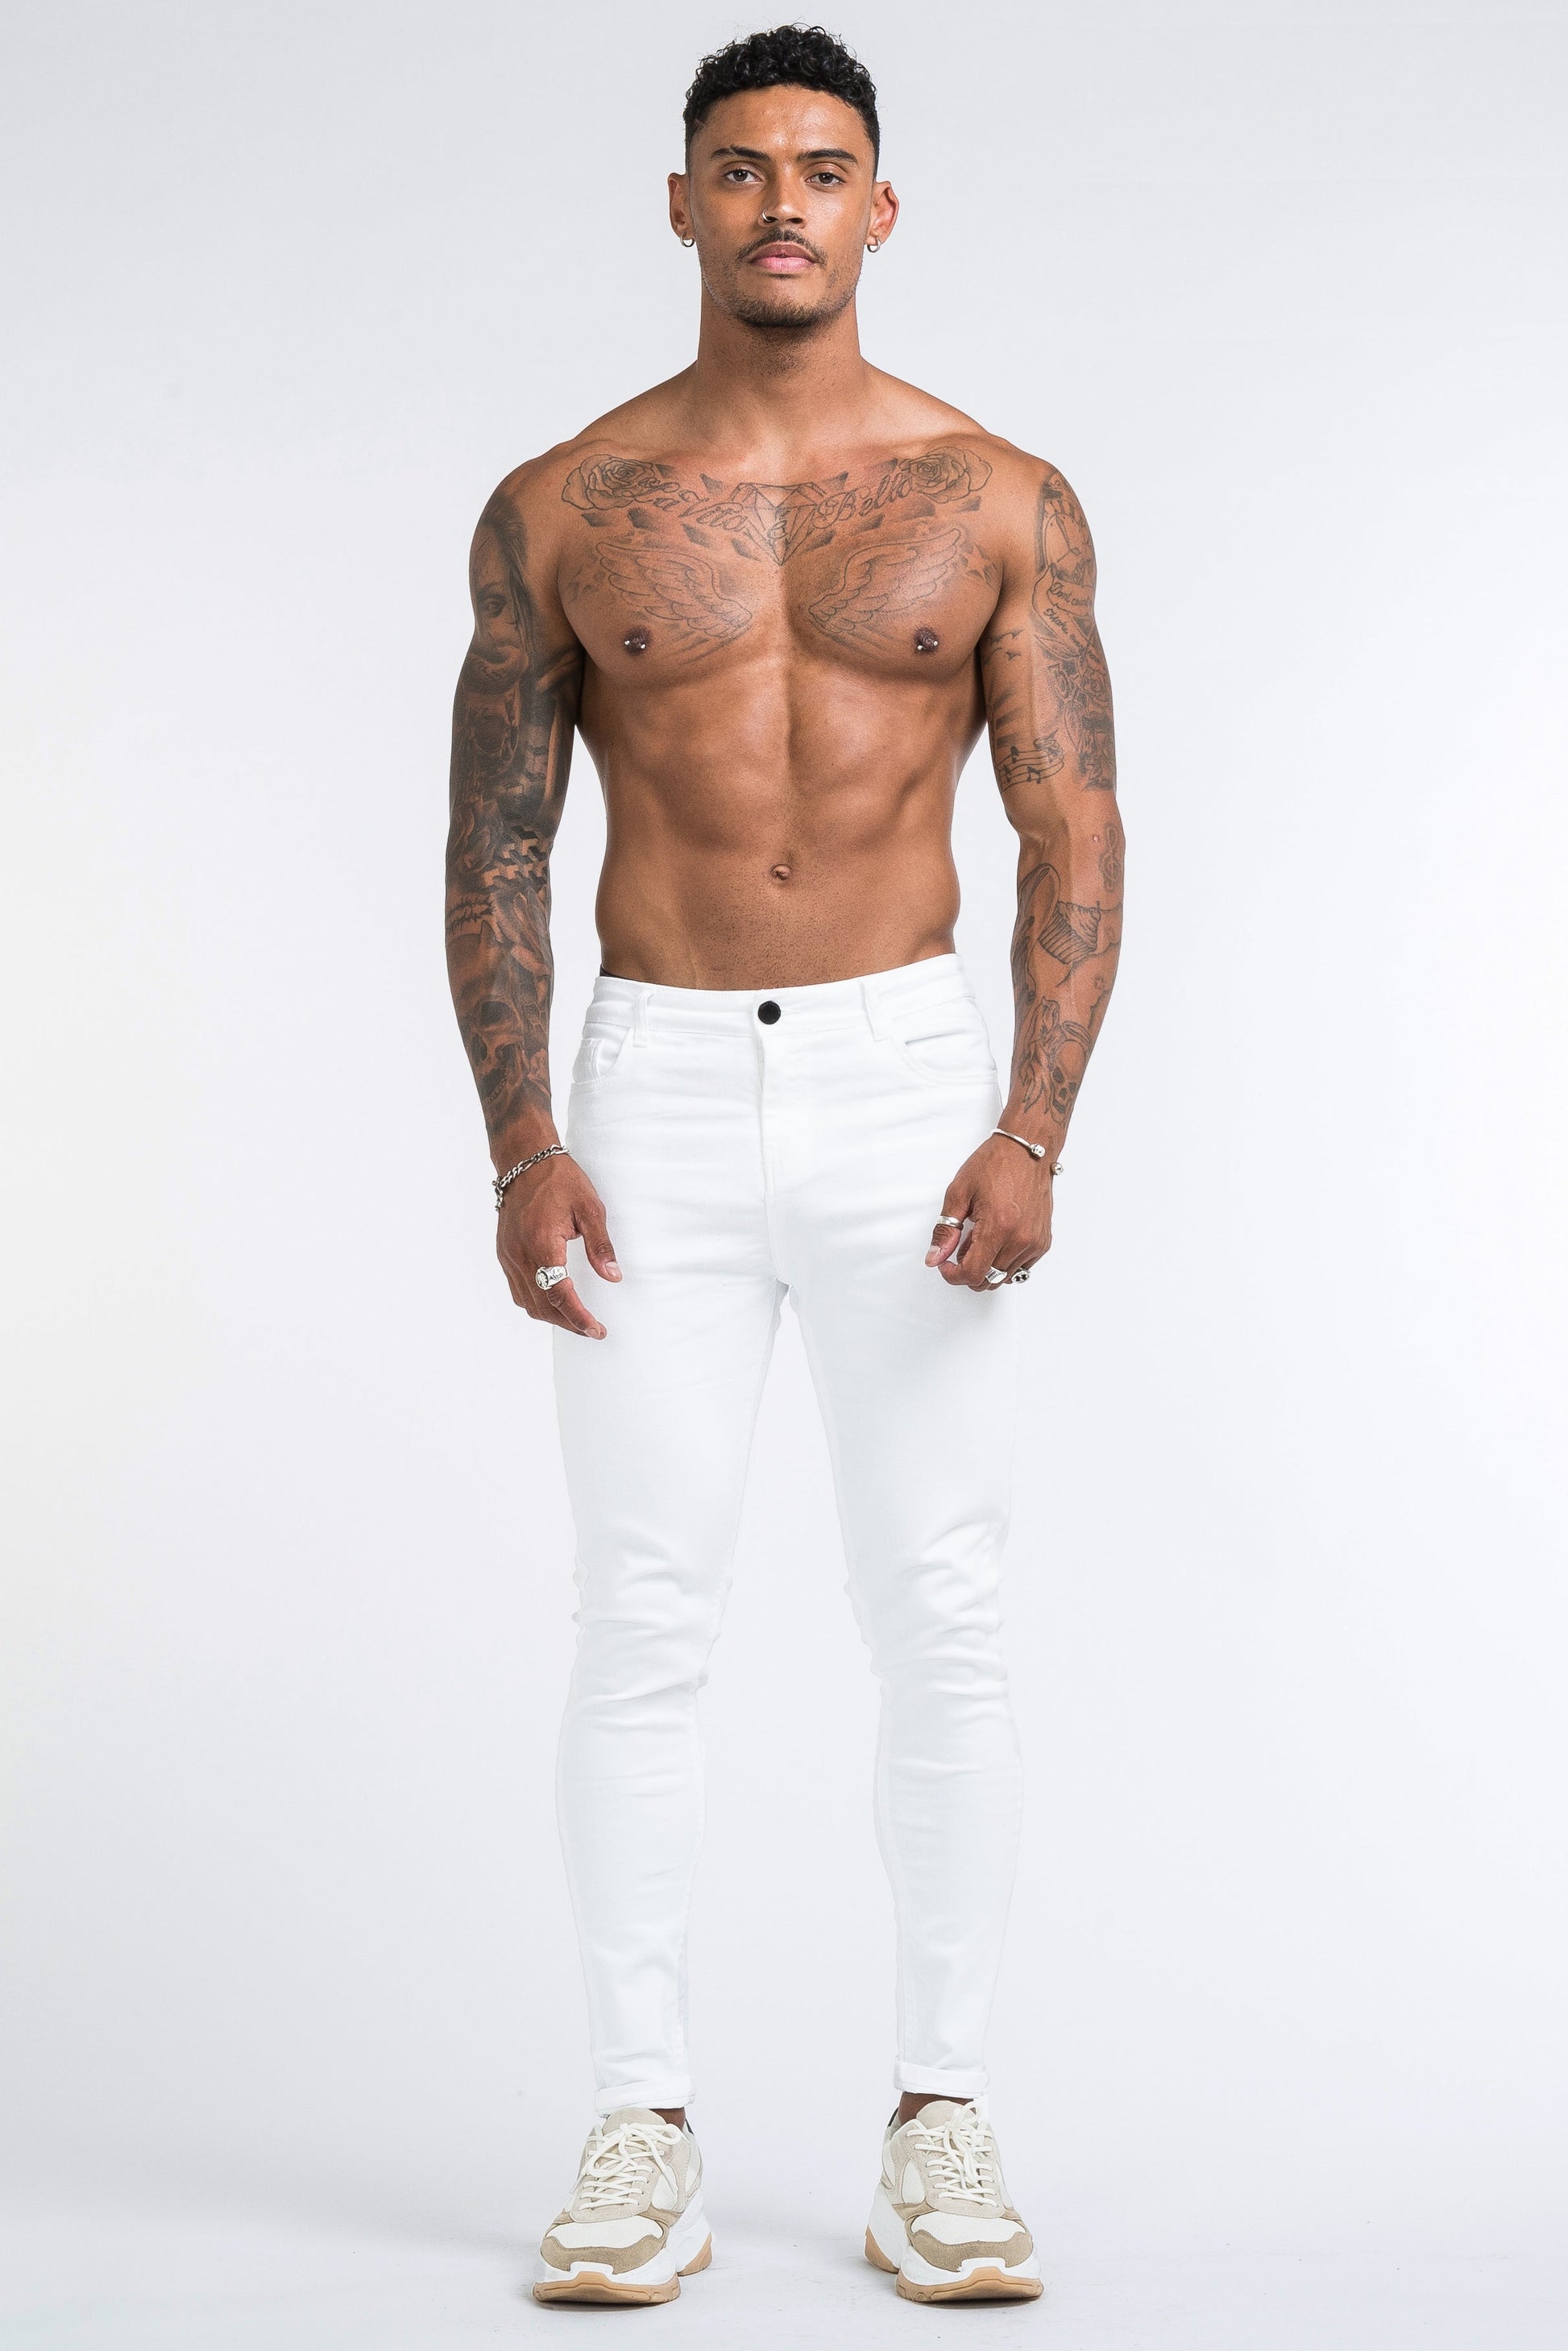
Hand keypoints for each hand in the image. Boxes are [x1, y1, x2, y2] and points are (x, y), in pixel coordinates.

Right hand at [497, 1154, 619, 1337]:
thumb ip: (600, 1245)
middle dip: (568, 1323)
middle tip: (592, 1329)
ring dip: (550, 1316)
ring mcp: (508, 1256)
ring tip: (575, 1319)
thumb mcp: (589, 1208)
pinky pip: (517, 1289)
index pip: (559, 1295)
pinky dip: (535, 1302)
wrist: (524, 1161)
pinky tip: (552, 1301)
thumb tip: (612, 1277)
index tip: (596, 1330)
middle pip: (541, 1306)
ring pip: (526, 1301)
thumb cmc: (559, 1180)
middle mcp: (520, 1255)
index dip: (578, 1318)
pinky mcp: (504, 1253)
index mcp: (542, 1244)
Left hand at [926, 1135, 1052, 1290]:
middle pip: (988, 1280)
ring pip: (1003, 1277)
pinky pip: (1020, 1268)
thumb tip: (935, 1257)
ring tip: (979, 1238)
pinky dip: (1003, 1262)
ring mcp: (1035, 1242)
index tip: (945, 1265)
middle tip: (960, 1247)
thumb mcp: (959, 1192)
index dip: (953, 1275)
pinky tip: (996, 1240)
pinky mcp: (1043, 1242)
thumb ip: (945, 1230)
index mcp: (999, 1227)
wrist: (1027, 1150)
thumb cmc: (996, 1164)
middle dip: (968, 1271)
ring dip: (986, 1266)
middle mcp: (1021, 1239)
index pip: (973, 1273)